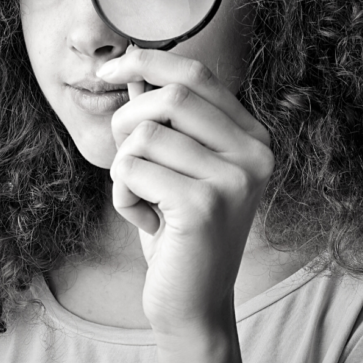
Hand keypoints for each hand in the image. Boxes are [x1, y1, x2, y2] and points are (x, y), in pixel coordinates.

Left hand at [96, 47, 273, 335]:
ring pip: (143, 135)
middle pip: (169, 97)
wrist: (194, 302)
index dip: (146, 62)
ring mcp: (233, 179)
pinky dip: (122, 196)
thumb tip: (133, 61)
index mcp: (253, 136)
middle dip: (126, 122)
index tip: (109, 71)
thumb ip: (161, 116)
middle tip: (124, 160)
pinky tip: (145, 221)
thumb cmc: (179, 229)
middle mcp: (254, 153)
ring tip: (144, 200)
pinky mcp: (203, 205)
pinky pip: (131, 170)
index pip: (196, 74)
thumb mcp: (174, 165)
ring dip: (123, 168)